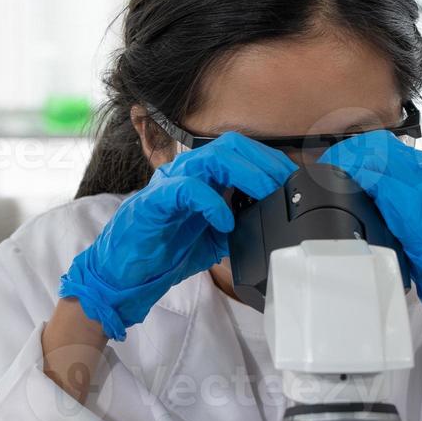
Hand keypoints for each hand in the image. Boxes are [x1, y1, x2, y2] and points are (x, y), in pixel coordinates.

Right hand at [59, 132, 295, 339]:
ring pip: (210, 158)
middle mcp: (187, 173)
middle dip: (264, 161)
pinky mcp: (155, 202)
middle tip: (286, 182)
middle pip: (230, 146)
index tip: (296, 177)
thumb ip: (239, 223)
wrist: (125, 273)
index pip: (240, 152)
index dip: (270, 160)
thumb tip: (273, 222)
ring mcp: (170, 184)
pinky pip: (186, 189)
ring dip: (245, 172)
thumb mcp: (216, 237)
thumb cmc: (166, 251)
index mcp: (202, 178)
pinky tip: (226, 220)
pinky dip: (211, 201)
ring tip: (266, 191)